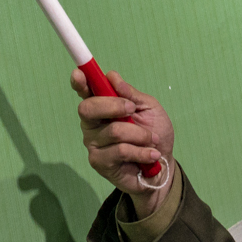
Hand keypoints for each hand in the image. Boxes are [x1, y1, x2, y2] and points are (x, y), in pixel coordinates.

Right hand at [73, 68, 174, 216]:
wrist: (163, 167)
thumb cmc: (154, 134)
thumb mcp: (149, 109)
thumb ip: (131, 94)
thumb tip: (112, 76)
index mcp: (102, 107)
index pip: (85, 92)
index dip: (80, 82)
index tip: (79, 73)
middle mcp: (92, 124)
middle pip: (87, 108)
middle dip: (113, 105)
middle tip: (133, 109)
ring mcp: (93, 144)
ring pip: (113, 131)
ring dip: (140, 134)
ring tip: (152, 140)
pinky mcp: (99, 162)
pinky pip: (120, 151)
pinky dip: (141, 151)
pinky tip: (150, 155)